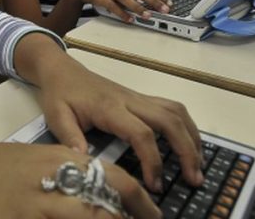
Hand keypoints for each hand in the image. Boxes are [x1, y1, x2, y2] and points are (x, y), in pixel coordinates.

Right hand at [0, 143, 159, 217]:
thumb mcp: (30, 160)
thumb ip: (62, 170)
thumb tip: (94, 193)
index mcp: (57, 158)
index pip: (112, 176)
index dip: (138, 199)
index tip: (151, 212)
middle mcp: (52, 178)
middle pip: (106, 202)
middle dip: (133, 216)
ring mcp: (37, 204)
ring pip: (89, 216)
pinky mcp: (23, 218)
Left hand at [37, 59, 203, 193]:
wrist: (62, 70)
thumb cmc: (60, 94)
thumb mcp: (56, 116)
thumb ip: (71, 137)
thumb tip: (86, 161)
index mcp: (110, 108)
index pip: (141, 134)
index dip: (153, 160)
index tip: (155, 185)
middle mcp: (130, 100)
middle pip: (169, 121)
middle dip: (187, 150)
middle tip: (194, 179)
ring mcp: (138, 97)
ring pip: (176, 112)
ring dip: (192, 137)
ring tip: (198, 165)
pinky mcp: (141, 98)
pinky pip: (172, 108)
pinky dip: (186, 127)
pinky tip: (189, 145)